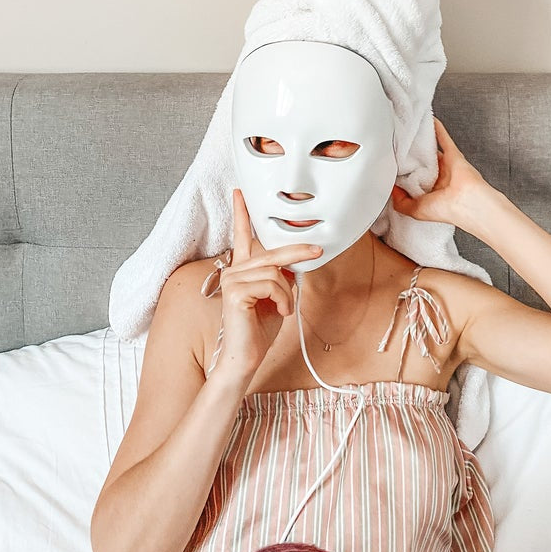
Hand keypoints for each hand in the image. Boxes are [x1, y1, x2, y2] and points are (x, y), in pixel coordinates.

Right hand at [217, 188, 323, 375]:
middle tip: (317, 249)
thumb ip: (280, 276)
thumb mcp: (276, 297)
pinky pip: (273, 284)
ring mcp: (233, 280)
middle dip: (297, 251)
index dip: (241, 212)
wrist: (245, 359)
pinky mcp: (236, 292)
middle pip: (271, 252)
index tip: (240, 192)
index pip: (241, 236)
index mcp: (242, 270)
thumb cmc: (259, 330)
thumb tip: (294, 260)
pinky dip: (283, 299)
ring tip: (284, 309)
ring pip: (275, 270)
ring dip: (288, 292)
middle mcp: (234, 271)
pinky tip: (279, 313)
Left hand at [390, 116, 495, 227]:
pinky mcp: (454, 156)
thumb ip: (401, 202)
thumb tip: (392, 191)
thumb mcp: (416, 211)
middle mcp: (439, 180)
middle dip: (411, 156)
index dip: (404, 174)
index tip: (392, 167)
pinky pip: (444, 139)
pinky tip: (430, 121)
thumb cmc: (446, 210)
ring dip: (423, 142)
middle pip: (422, 164)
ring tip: (410, 132)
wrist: (467, 203)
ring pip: (432, 150)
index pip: (415, 181)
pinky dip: (438, 129)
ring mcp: (447, 167)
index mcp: (432, 194)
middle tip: (398, 146)